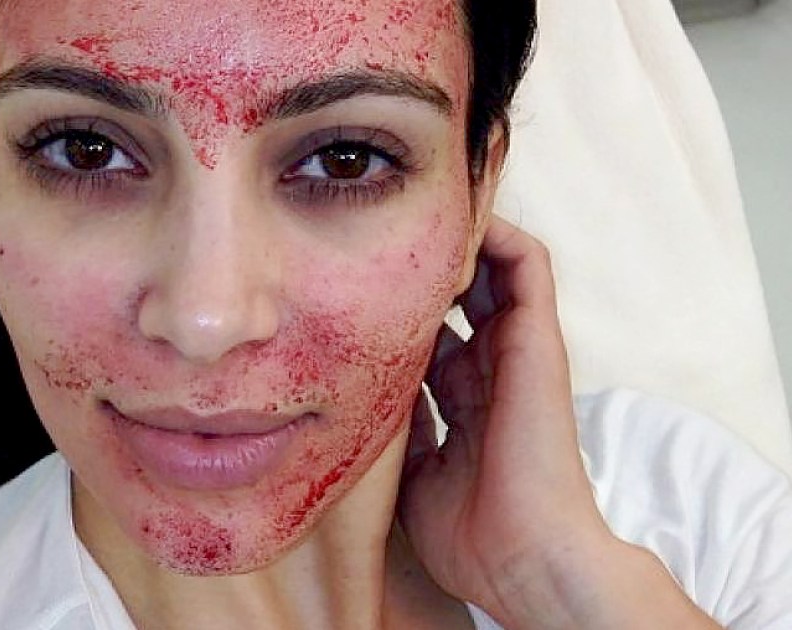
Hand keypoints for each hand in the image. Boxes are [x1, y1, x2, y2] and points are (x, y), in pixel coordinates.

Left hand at [396, 217, 719, 628]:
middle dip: (420, 267)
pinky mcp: (538, 337)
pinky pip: (526, 261)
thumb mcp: (413, 473)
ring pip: (493, 265)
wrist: (523, 558)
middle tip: (372, 243)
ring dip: (454, 241)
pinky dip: (492, 234)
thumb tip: (359, 396)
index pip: (432, 333)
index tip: (346, 290)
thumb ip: (396, 428)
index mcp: (466, 398)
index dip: (394, 309)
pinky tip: (442, 231)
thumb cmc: (469, 534)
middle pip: (459, 293)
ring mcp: (517, 349)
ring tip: (405, 223)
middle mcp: (492, 366)